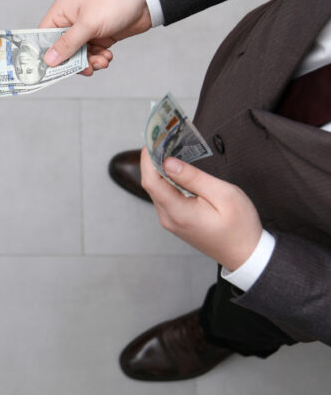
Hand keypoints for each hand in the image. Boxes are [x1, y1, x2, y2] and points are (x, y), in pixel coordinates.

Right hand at [39, 0, 151, 75]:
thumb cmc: (114, 1)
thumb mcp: (88, 24)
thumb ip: (68, 44)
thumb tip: (49, 60)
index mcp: (62, 12)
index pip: (44, 36)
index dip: (46, 54)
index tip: (51, 70)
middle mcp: (71, 21)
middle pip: (62, 50)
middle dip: (74, 62)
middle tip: (86, 68)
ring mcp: (86, 30)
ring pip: (78, 56)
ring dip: (89, 62)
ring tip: (102, 61)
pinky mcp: (99, 37)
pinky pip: (92, 54)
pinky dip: (98, 59)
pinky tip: (107, 56)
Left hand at [139, 147, 262, 269]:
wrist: (247, 255)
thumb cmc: (241, 227)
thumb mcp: (223, 195)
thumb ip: (194, 178)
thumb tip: (169, 163)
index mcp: (178, 212)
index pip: (151, 181)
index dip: (148, 159)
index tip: (151, 140)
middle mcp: (169, 218)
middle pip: (151, 185)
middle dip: (152, 161)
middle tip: (160, 139)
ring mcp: (171, 221)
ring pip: (157, 191)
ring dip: (159, 170)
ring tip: (167, 149)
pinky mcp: (176, 221)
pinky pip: (165, 197)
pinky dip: (166, 181)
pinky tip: (174, 169)